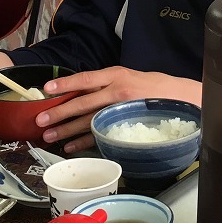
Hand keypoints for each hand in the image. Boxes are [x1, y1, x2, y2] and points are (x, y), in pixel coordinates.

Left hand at [36, 68, 202, 153]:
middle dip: (59, 112)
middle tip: (40, 119)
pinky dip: (83, 142)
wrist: (181, 99)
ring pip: (88, 122)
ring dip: (66, 131)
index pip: (86, 79)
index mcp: (117, 76)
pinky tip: (69, 147)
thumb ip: (106, 82)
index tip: (46, 89)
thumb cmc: (152, 87)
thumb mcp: (129, 76)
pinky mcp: (125, 129)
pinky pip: (100, 136)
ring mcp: (121, 112)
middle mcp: (118, 93)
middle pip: (83, 103)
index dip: (66, 84)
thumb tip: (77, 90)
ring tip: (49, 136)